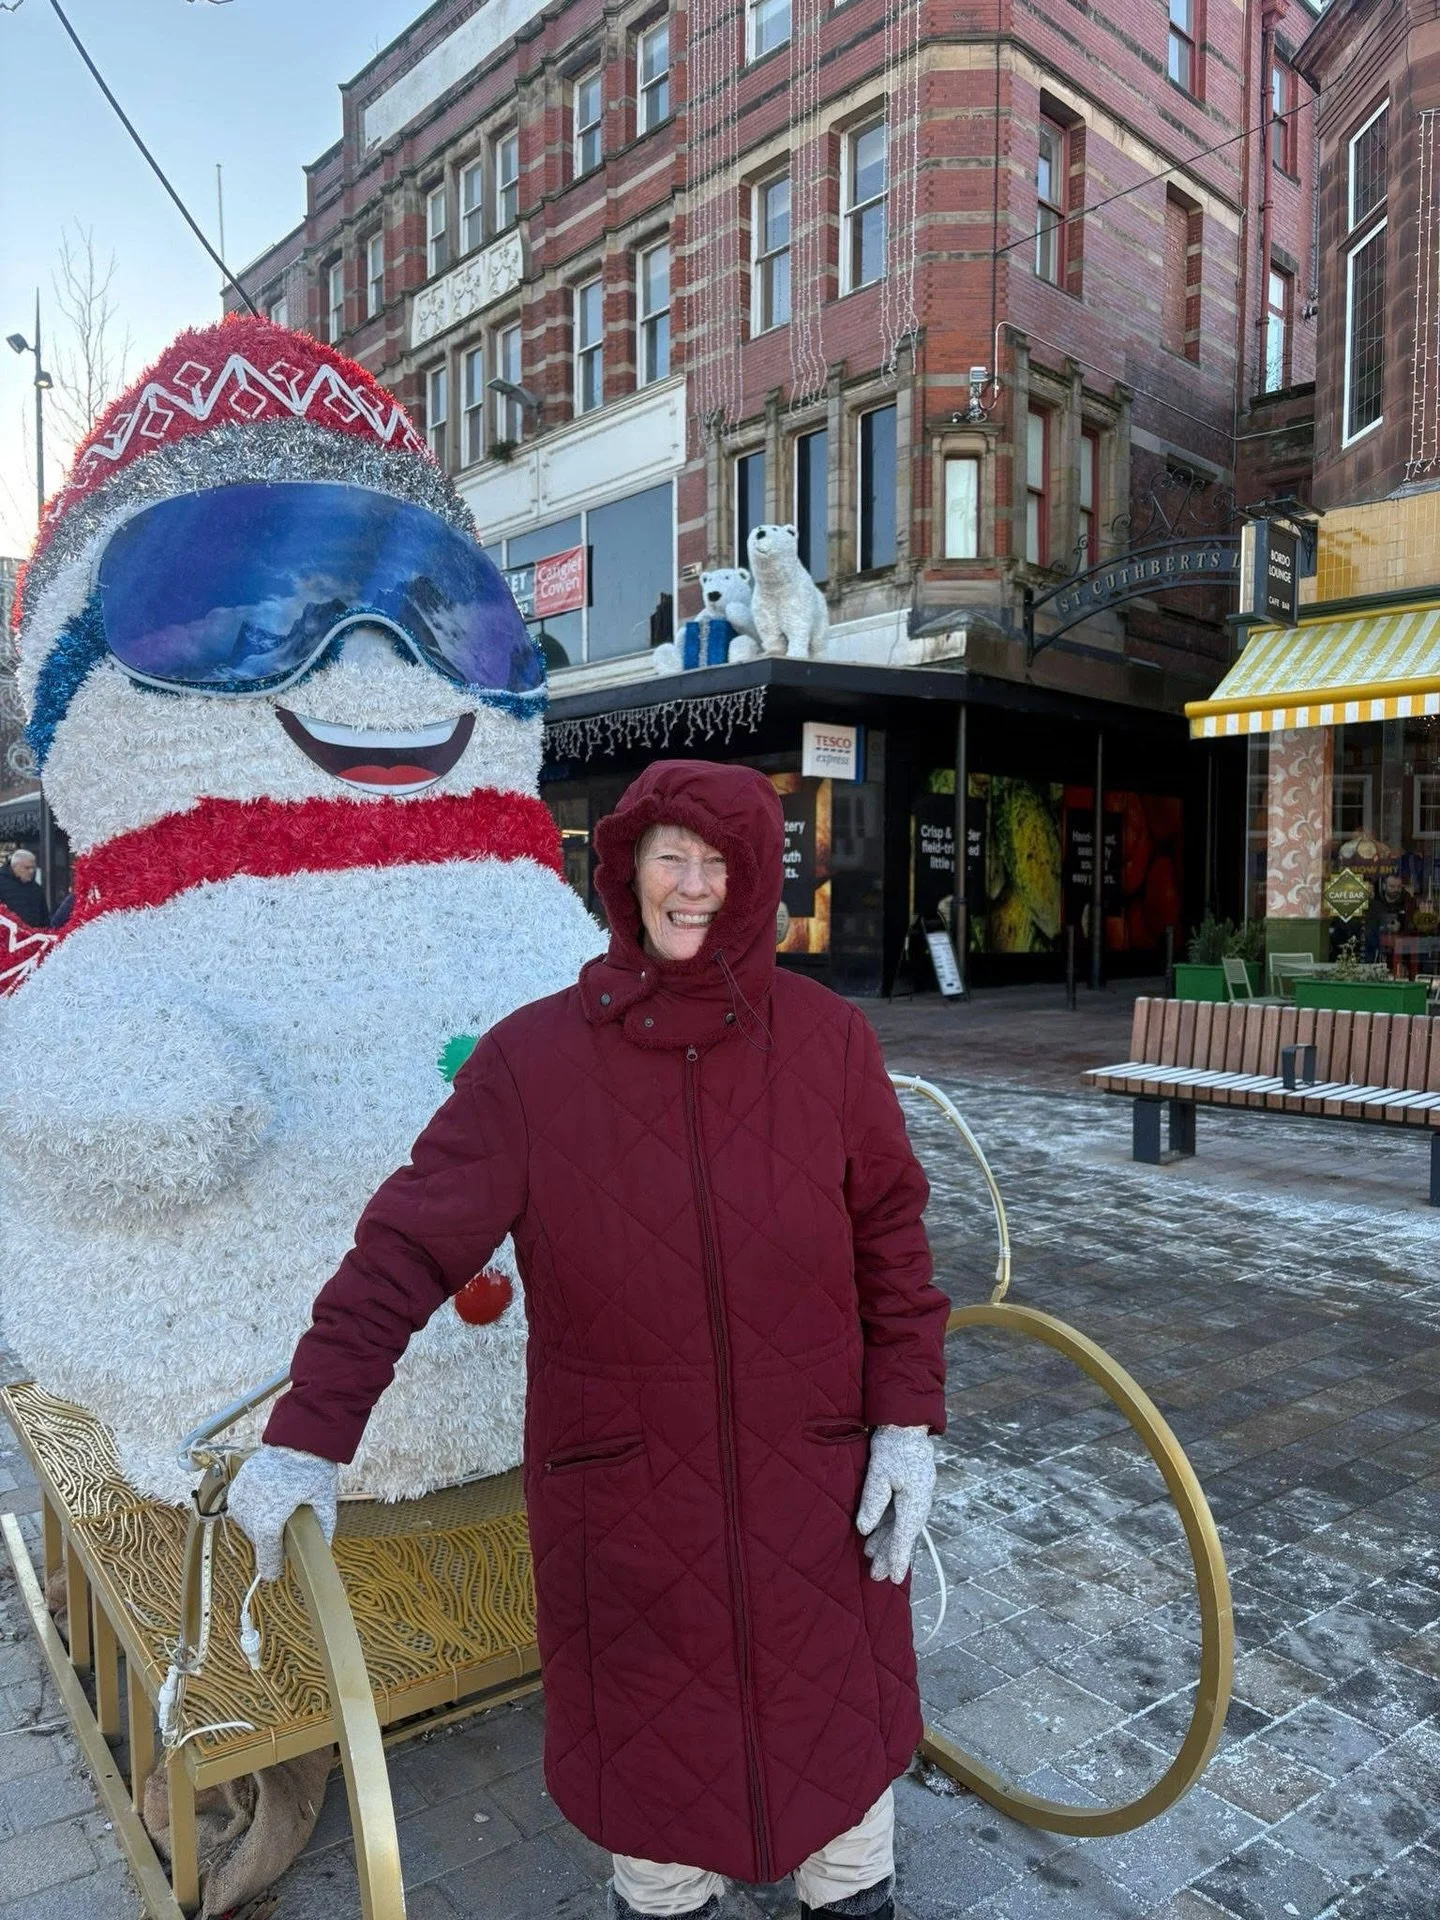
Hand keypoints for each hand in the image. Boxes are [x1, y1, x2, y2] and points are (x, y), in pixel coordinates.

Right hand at [226, 1444, 337, 1580]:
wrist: (299, 1437)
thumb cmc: (314, 1469)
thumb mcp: (325, 1501)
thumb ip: (324, 1528)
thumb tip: (320, 1550)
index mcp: (271, 1516)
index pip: (266, 1550)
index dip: (270, 1564)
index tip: (273, 1574)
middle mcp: (251, 1507)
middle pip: (258, 1536)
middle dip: (271, 1539)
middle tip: (287, 1531)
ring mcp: (241, 1494)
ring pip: (248, 1522)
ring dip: (260, 1524)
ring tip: (278, 1511)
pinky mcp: (238, 1483)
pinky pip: (241, 1506)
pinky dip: (252, 1509)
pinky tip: (267, 1502)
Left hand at [856, 1424, 934, 1582]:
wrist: (906, 1423)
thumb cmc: (892, 1446)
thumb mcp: (879, 1473)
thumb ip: (873, 1501)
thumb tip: (865, 1528)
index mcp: (915, 1499)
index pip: (904, 1535)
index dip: (898, 1558)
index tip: (894, 1578)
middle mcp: (919, 1501)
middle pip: (903, 1534)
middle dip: (890, 1555)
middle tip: (876, 1576)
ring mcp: (916, 1495)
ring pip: (901, 1525)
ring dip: (887, 1542)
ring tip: (870, 1557)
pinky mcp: (910, 1489)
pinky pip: (899, 1514)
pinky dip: (888, 1526)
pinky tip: (874, 1534)